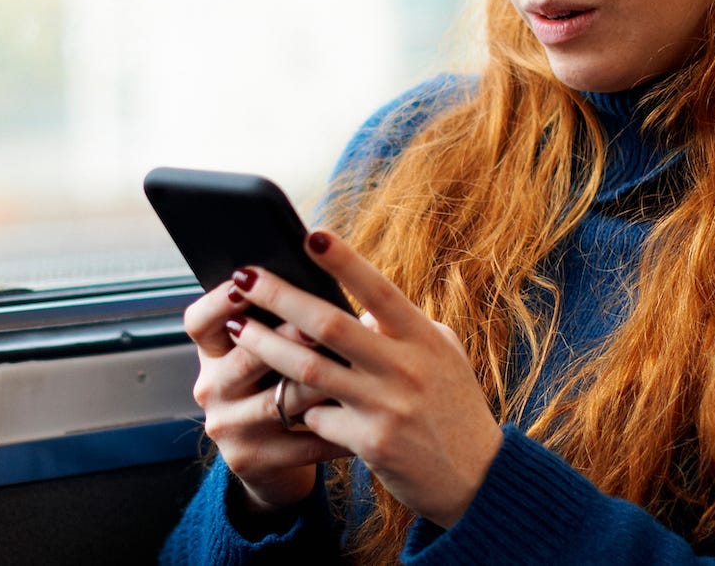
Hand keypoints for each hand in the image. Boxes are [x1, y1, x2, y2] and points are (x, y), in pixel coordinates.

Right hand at [183, 279, 350, 514]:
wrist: (274, 461)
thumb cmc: (280, 386)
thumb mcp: (268, 355)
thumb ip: (283, 322)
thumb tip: (324, 283)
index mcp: (211, 353)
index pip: (199, 321)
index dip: (218, 301)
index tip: (244, 280)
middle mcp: (211, 388)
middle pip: (245, 357)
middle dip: (286, 337)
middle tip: (321, 323)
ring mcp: (228, 427)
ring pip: (278, 400)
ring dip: (318, 384)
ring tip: (354, 370)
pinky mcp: (251, 460)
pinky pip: (302, 442)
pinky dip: (337, 429)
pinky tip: (368, 417)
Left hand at [227, 231, 504, 527]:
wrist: (477, 477)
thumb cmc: (455, 406)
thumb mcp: (443, 355)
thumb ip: (404, 327)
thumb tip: (362, 309)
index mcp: (424, 337)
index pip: (379, 290)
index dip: (345, 261)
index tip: (311, 235)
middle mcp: (406, 367)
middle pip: (329, 323)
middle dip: (279, 295)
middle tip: (243, 277)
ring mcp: (387, 406)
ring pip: (309, 368)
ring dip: (265, 345)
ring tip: (237, 328)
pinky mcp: (370, 443)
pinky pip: (316, 417)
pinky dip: (297, 406)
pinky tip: (278, 399)